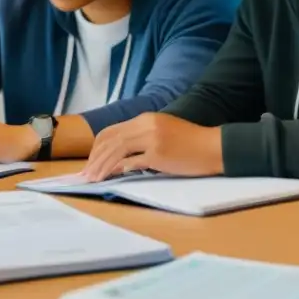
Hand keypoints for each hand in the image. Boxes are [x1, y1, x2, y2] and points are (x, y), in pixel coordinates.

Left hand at [83, 113, 223, 181]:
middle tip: (86, 174)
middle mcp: (146, 125)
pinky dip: (119, 169)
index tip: (91, 162)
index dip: (97, 148)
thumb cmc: (189, 142)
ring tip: (94, 179)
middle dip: (95, 158)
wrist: (213, 146)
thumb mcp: (162, 132)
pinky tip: (111, 177)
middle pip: (110, 140)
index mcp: (145, 118)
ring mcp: (152, 139)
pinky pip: (133, 162)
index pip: (111, 131)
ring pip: (117, 151)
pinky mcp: (159, 154)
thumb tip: (119, 159)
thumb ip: (140, 140)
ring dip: (102, 166)